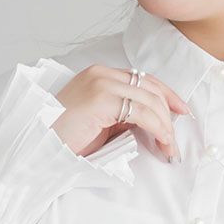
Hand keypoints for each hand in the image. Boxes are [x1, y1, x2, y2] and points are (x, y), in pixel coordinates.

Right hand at [51, 64, 191, 163]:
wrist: (40, 147)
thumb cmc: (66, 141)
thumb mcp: (100, 124)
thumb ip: (122, 118)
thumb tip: (150, 126)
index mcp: (100, 75)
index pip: (143, 79)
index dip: (167, 95)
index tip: (182, 112)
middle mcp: (102, 73)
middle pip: (151, 88)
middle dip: (170, 114)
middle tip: (175, 142)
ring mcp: (102, 83)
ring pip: (150, 100)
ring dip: (165, 127)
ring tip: (169, 149)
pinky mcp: (103, 98)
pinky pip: (142, 112)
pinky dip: (157, 129)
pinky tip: (161, 143)